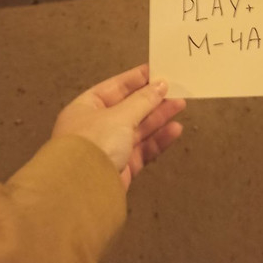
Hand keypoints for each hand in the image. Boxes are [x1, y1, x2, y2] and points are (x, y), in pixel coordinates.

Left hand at [52, 64, 185, 189]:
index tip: (158, 70)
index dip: (137, 78)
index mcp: (87, 107)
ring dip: (159, 117)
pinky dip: (158, 139)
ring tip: (180, 105)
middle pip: (129, 107)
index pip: (115, 87)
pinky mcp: (121, 168)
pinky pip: (142, 149)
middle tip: (176, 88)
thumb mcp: (120, 115)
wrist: (82, 192)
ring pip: (138, 128)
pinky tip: (175, 130)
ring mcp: (109, 148)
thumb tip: (161, 84)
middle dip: (152, 98)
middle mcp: (96, 126)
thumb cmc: (95, 143)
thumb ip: (143, 100)